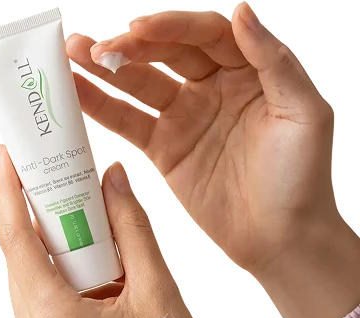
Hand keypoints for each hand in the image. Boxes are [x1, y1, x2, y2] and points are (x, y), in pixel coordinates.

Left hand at [0, 144, 223, 317]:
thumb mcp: (158, 292)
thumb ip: (132, 229)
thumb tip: (114, 181)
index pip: (15, 239)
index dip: (9, 190)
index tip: (9, 155)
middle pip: (25, 257)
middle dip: (43, 216)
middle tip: (68, 184)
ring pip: (34, 280)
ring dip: (57, 248)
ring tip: (91, 229)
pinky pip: (44, 304)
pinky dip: (62, 277)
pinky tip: (95, 271)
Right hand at [66, 4, 335, 277]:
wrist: (279, 236)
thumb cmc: (301, 179)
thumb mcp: (304, 114)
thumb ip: (274, 62)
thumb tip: (242, 11)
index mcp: (249, 72)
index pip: (205, 34)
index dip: (172, 27)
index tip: (138, 28)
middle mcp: (213, 89)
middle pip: (165, 54)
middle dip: (131, 47)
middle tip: (97, 47)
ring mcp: (186, 119)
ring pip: (140, 85)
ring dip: (105, 69)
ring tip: (72, 54)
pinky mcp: (166, 148)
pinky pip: (130, 122)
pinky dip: (102, 108)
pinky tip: (77, 92)